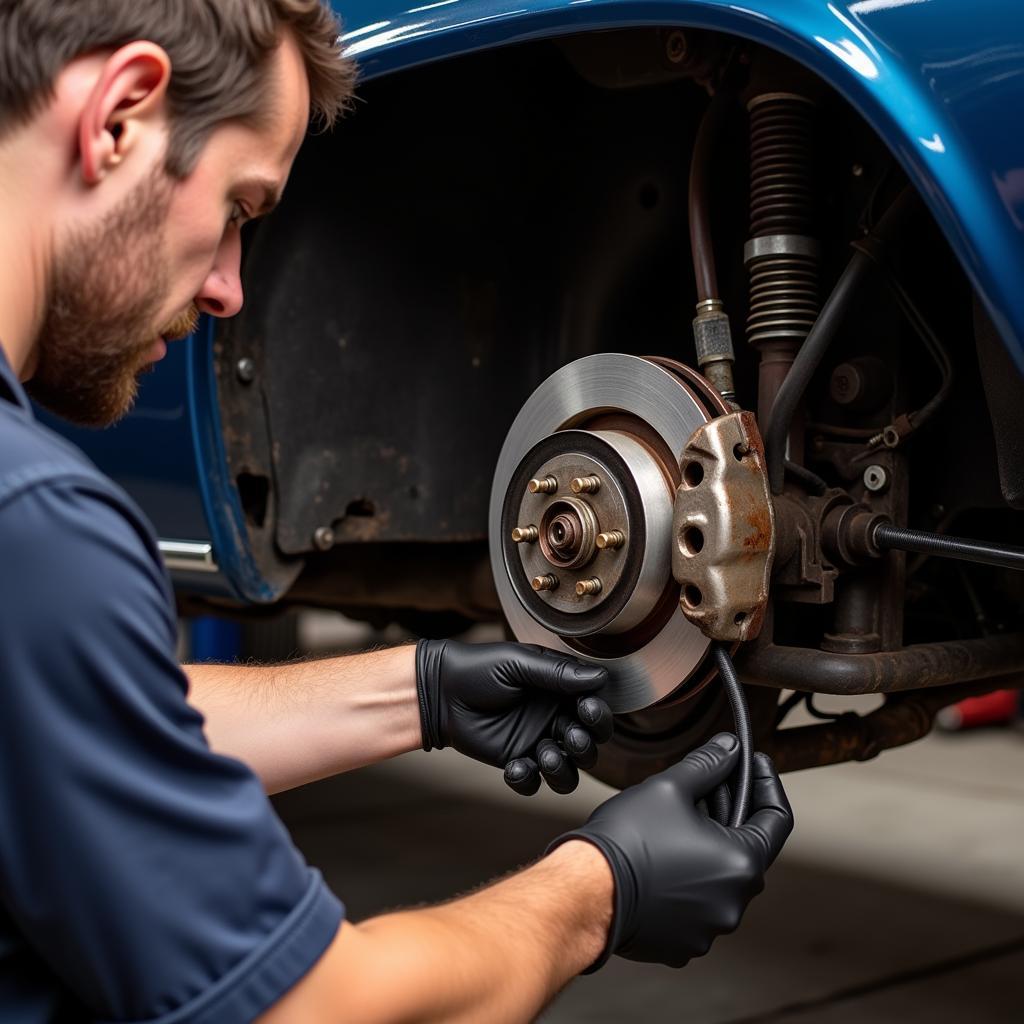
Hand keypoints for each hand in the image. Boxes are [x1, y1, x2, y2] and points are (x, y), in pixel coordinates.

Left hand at [415, 640, 612, 794]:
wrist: (442, 691)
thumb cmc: (479, 668)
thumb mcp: (519, 662)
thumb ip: (558, 672)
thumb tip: (598, 676)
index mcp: (560, 692)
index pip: (593, 709)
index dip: (597, 713)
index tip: (586, 708)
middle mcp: (553, 719)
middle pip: (589, 744)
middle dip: (586, 744)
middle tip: (570, 735)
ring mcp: (535, 742)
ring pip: (568, 771)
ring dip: (564, 769)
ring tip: (545, 755)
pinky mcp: (515, 761)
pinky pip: (533, 783)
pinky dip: (528, 780)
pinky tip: (515, 766)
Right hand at [549, 734, 792, 969]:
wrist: (585, 891)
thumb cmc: (627, 841)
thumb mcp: (670, 788)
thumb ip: (707, 764)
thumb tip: (729, 749)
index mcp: (741, 864)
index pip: (776, 818)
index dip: (766, 782)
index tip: (753, 763)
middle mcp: (733, 903)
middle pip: (746, 848)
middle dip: (728, 813)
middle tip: (702, 787)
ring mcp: (708, 928)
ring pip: (719, 877)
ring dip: (706, 848)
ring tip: (674, 823)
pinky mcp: (682, 944)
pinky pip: (697, 904)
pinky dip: (687, 880)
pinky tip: (662, 859)